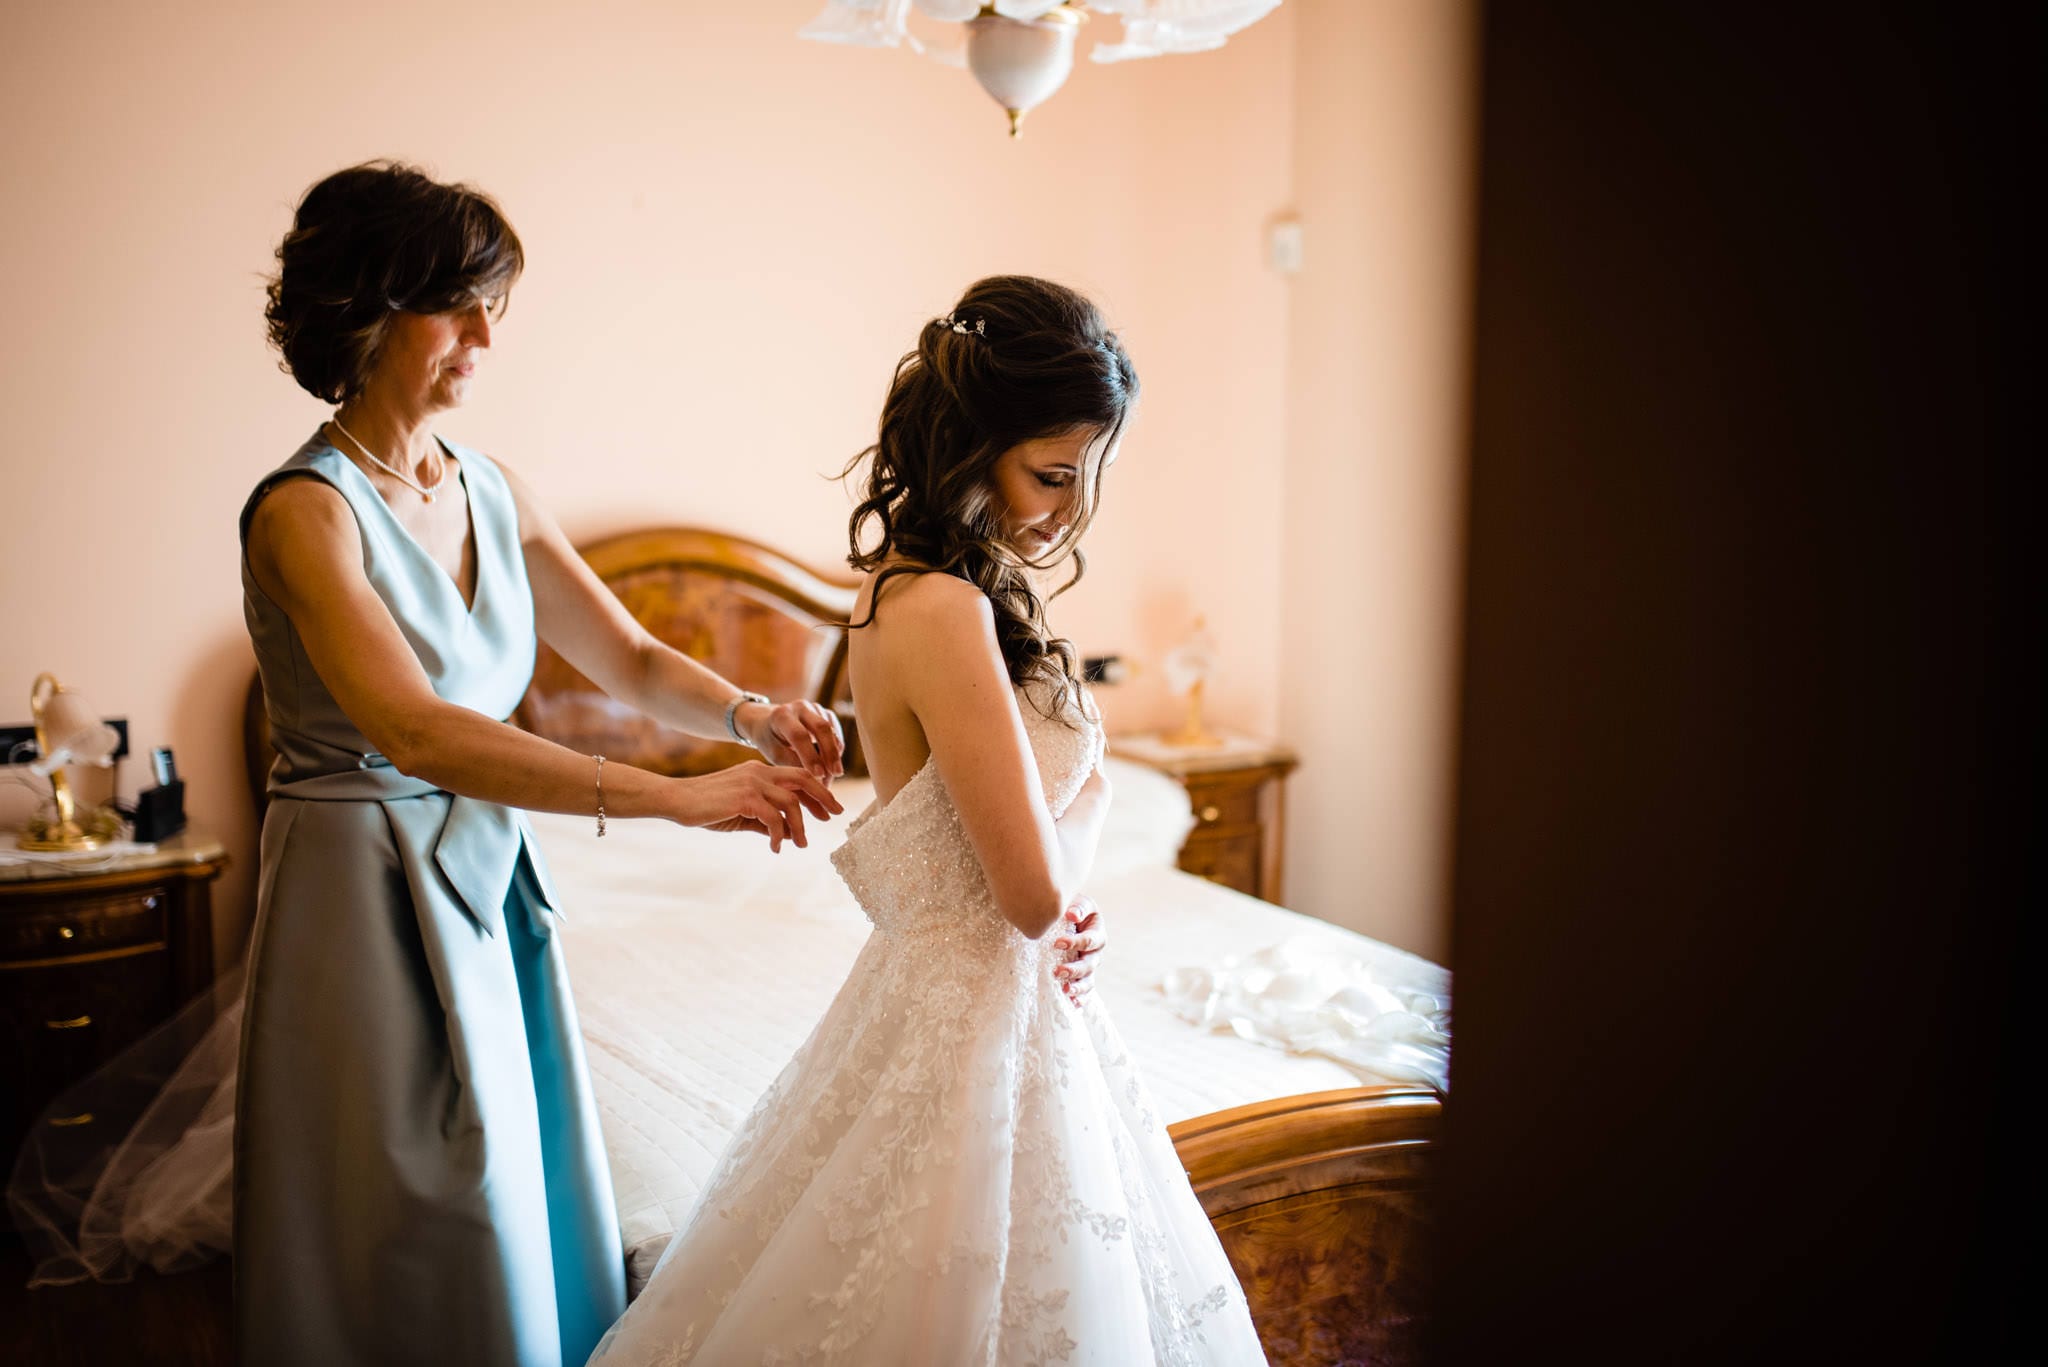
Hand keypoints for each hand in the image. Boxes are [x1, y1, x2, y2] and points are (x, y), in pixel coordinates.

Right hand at [670, 761, 843, 852]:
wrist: (676, 800)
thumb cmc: (706, 808)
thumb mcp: (741, 814)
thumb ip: (765, 821)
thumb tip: (788, 834)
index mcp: (759, 771)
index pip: (798, 776)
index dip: (817, 792)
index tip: (829, 809)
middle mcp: (759, 772)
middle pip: (803, 779)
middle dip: (823, 798)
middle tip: (834, 816)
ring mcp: (752, 783)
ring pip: (791, 802)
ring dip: (801, 826)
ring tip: (802, 844)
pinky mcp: (744, 798)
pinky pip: (774, 818)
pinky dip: (780, 835)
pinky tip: (776, 848)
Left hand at [741, 700, 845, 779]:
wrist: (769, 722)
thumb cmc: (771, 740)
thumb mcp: (774, 753)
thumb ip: (793, 763)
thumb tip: (816, 778)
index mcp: (782, 715)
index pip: (799, 735)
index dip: (810, 756)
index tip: (818, 775)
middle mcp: (800, 707)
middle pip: (821, 727)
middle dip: (830, 753)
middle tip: (836, 774)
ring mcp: (814, 708)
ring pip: (832, 731)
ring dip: (835, 754)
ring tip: (832, 775)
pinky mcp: (825, 713)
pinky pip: (836, 732)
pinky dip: (836, 749)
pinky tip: (831, 765)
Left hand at [1051, 895, 1106, 1005]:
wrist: (1065, 917)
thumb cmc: (1071, 907)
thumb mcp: (1078, 901)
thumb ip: (1078, 907)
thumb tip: (1072, 915)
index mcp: (1097, 933)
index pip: (1090, 940)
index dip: (1076, 943)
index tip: (1057, 943)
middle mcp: (1095, 953)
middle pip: (1090, 964)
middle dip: (1075, 969)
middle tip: (1058, 971)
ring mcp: (1088, 966)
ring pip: (1088, 981)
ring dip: (1078, 987)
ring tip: (1065, 990)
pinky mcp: (1080, 976)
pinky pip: (1083, 991)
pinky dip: (1079, 999)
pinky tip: (1071, 1004)